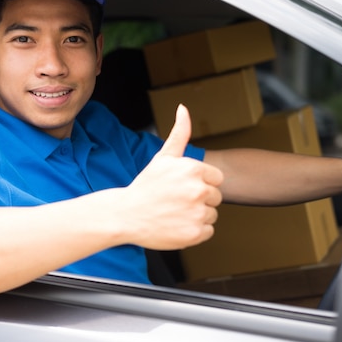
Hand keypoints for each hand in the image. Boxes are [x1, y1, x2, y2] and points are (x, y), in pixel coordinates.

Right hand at [123, 104, 223, 249]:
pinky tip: (177, 225)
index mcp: (193, 169)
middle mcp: (198, 190)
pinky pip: (208, 231)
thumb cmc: (146, 186)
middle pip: (216, 197)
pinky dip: (195, 231)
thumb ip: (179, 133)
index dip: (201, 183)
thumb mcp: (163, 157)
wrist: (125, 215)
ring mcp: (197, 213)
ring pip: (212, 214)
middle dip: (200, 199)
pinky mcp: (194, 233)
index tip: (183, 187)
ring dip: (198, 216)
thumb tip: (183, 108)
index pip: (216, 179)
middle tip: (177, 201)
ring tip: (176, 213)